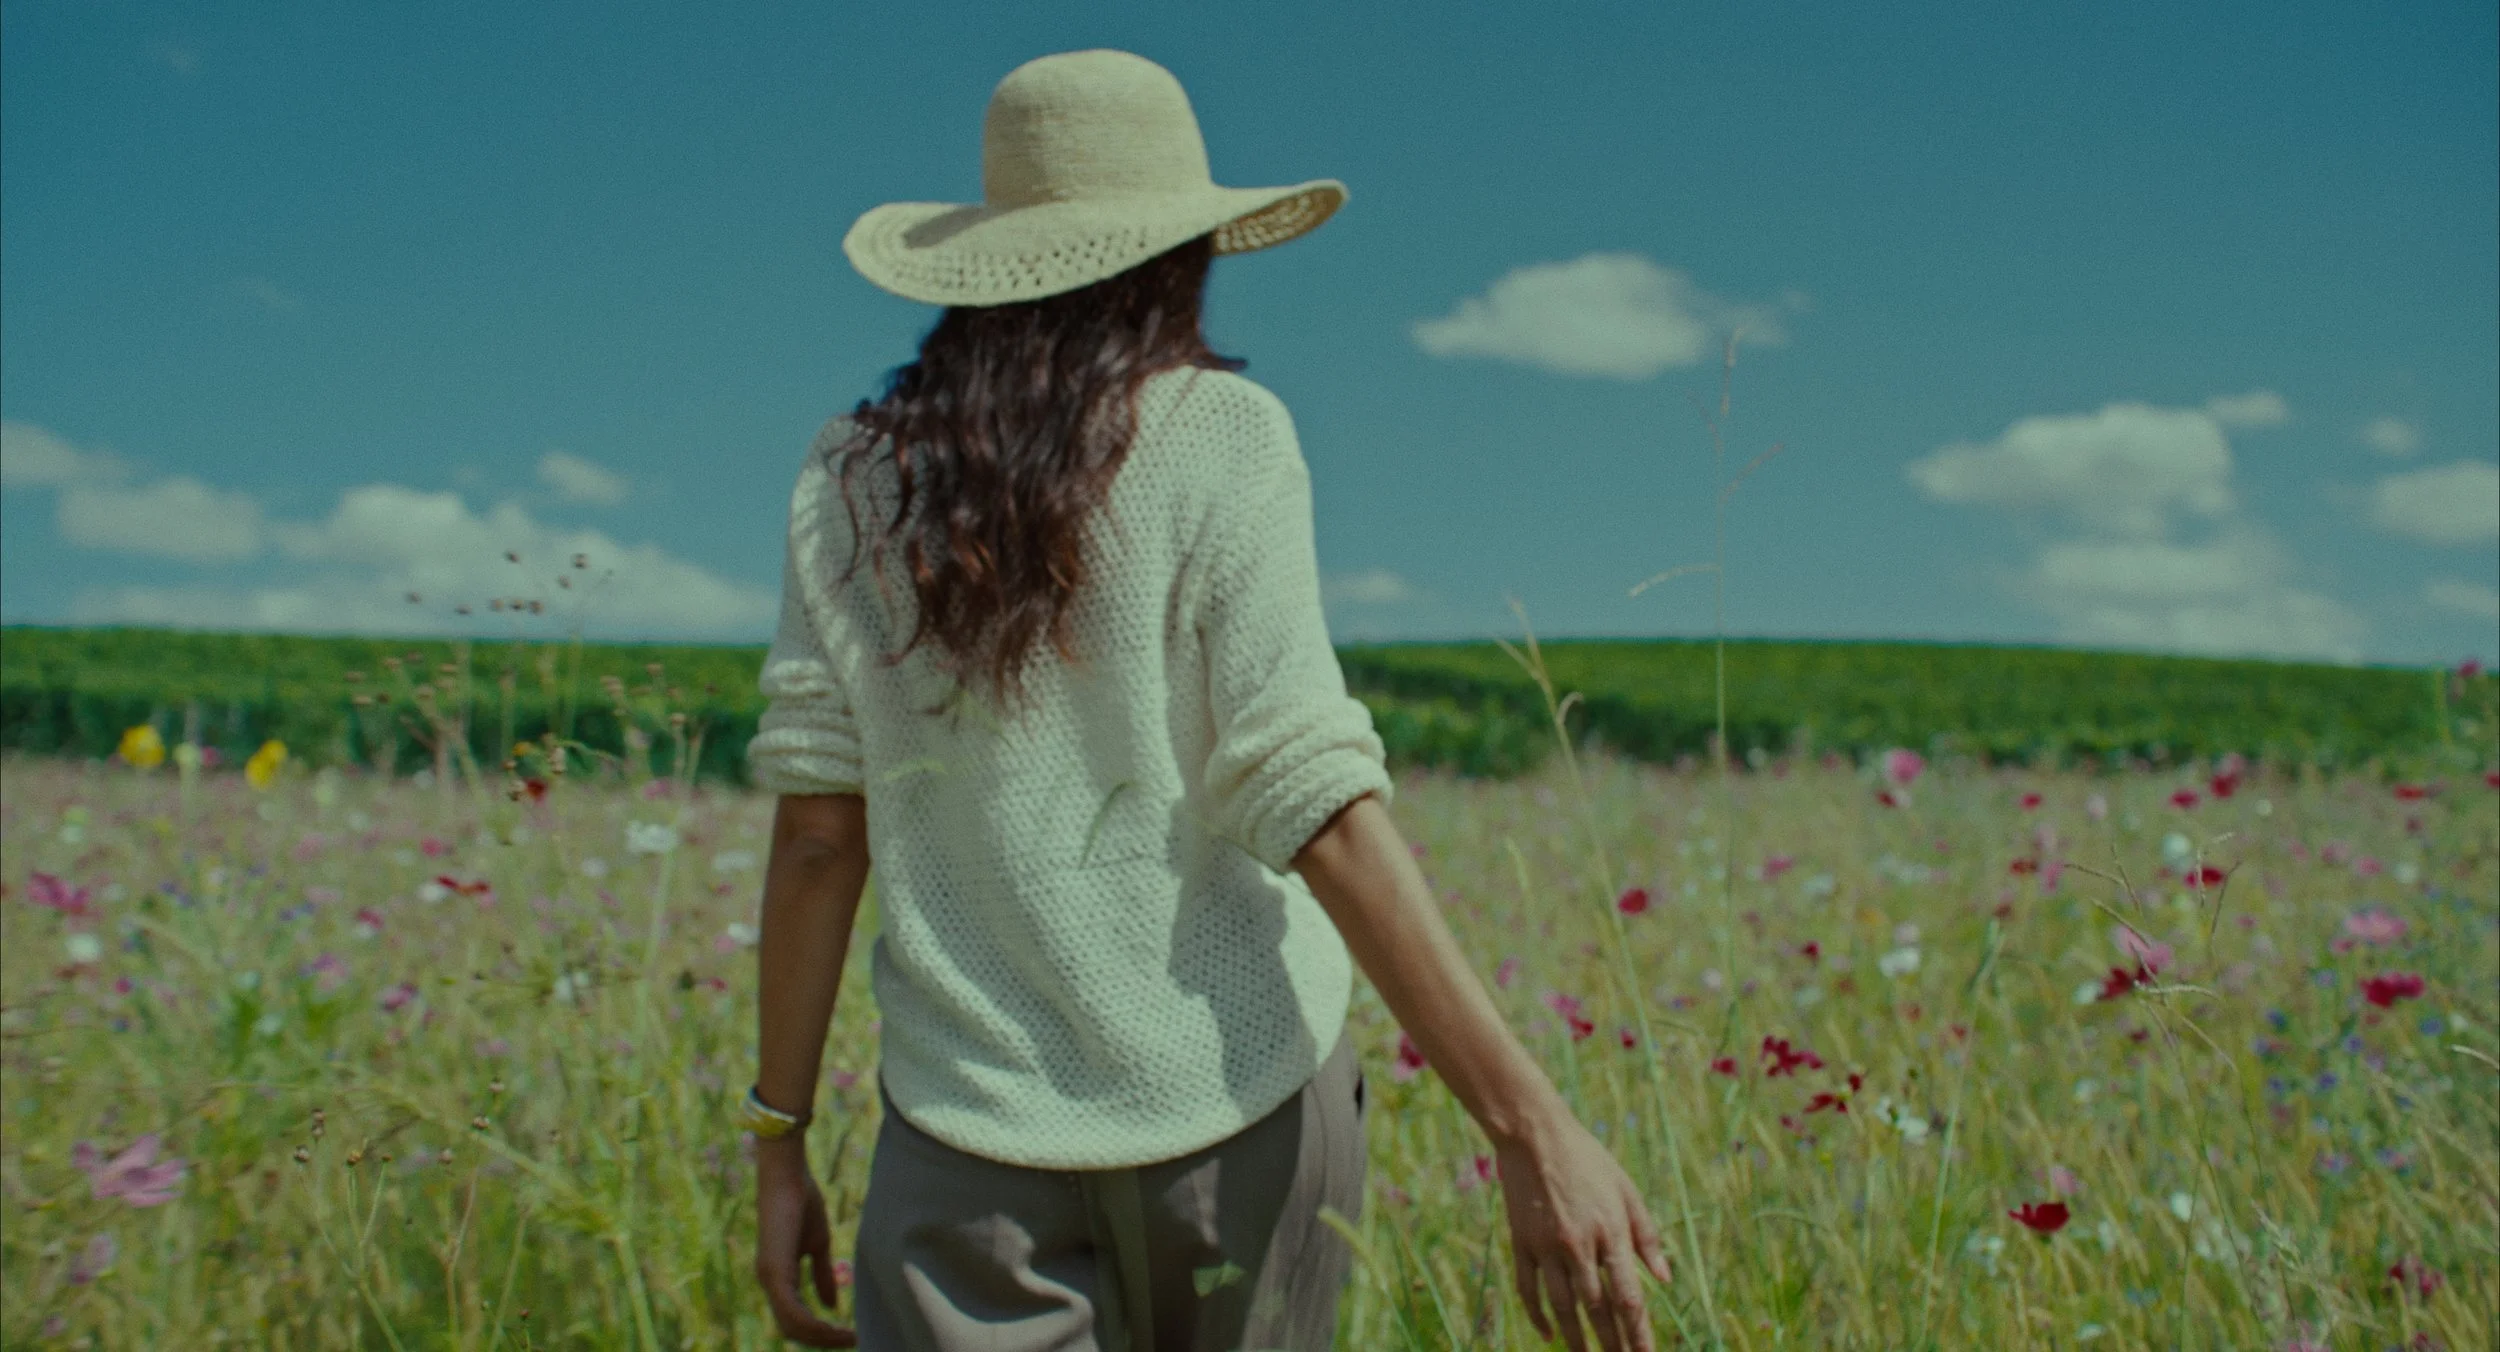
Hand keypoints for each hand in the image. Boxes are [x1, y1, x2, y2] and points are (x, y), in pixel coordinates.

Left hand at [753, 1137, 857, 1346]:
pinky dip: (814, 1325)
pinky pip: (792, 1312)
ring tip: (850, 1337)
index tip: (849, 1334)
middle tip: (852, 1341)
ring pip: (792, 1326)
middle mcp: (769, 1282)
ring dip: (822, 1337)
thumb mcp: (817, 1244)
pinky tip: (835, 1326)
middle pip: (793, 1329)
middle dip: (823, 1340)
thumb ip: (821, 1275)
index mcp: (778, 1277)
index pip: (795, 1319)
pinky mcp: (774, 1272)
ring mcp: (769, 1278)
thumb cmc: (801, 1201)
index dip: (820, 1332)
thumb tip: (830, 1306)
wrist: (787, 1175)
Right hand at [1494, 1112, 1672, 1351]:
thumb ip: (1646, 1236)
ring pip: (1562, 1306)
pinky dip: (1538, 1314)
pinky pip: (1529, 1288)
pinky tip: (1548, 1334)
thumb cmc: (1588, 1160)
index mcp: (1610, 1232)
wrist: (1535, 1135)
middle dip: (1611, 1343)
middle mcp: (1579, 1245)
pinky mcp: (1521, 1242)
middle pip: (1598, 1309)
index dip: (1638, 1332)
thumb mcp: (1626, 1190)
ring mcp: (1546, 1246)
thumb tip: (1664, 1278)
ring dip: (1576, 1338)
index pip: (1628, 1297)